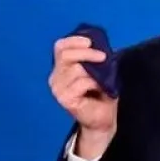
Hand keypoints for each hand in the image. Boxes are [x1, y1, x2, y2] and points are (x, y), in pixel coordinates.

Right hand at [49, 35, 117, 154]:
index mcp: (62, 68)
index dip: (74, 41)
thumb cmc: (102, 94)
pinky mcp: (64, 98)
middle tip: (103, 56)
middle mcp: (56, 77)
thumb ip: (94, 58)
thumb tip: (99, 43)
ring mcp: (58, 89)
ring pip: (75, 69)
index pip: (60, 47)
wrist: (104, 119)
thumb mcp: (99, 72)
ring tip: (103, 80)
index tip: (90, 41)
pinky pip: (81, 82)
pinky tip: (100, 89)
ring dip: (94, 72)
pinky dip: (94, 83)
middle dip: (86, 53)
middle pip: (65, 55)